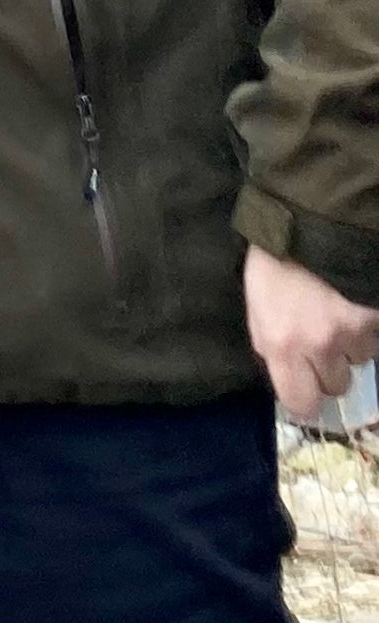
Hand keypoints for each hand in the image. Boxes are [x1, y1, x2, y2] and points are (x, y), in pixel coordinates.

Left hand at [246, 244, 378, 416]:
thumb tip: (283, 370)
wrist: (314, 218)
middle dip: (330, 368)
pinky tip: (354, 303)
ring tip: (337, 312)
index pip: (301, 403)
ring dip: (351, 344)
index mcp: (282, 343)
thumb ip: (267, 341)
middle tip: (321, 341)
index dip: (305, 400)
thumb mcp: (256, 302)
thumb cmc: (275, 259)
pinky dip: (368, 327)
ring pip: (362, 360)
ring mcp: (357, 332)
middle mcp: (322, 345)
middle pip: (337, 385)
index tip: (305, 391)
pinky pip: (376, 338)